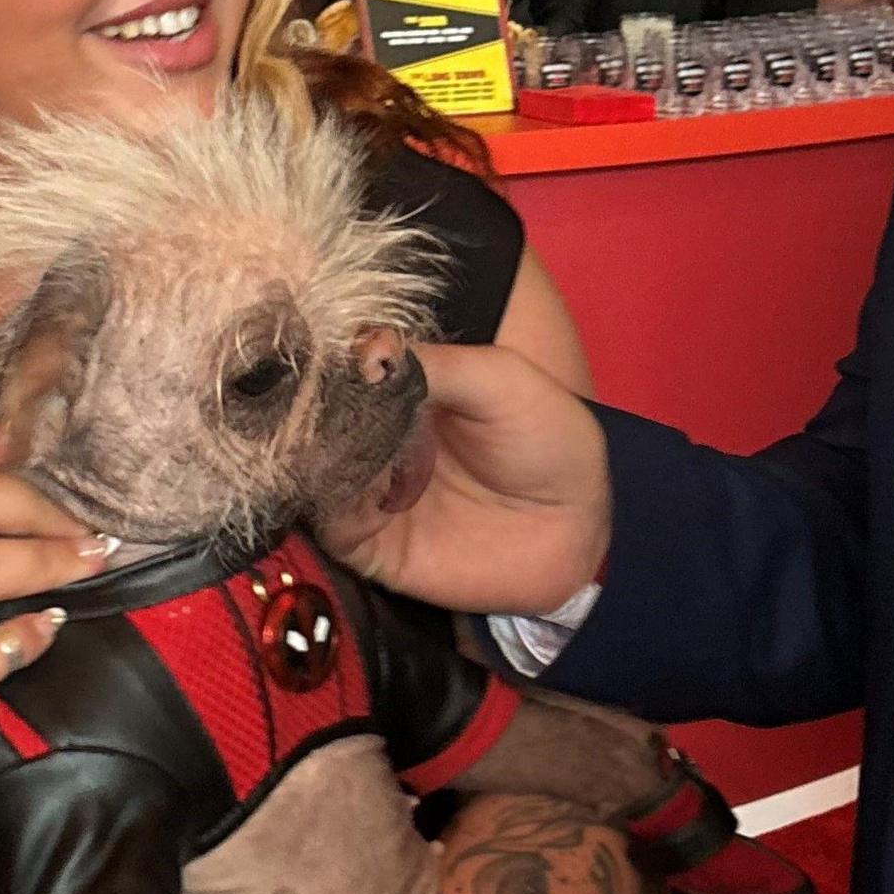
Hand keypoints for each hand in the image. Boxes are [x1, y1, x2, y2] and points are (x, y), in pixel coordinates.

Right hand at [320, 343, 609, 615]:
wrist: (582, 529)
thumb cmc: (548, 438)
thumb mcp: (500, 379)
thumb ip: (435, 365)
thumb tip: (362, 349)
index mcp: (398, 390)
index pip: (338, 369)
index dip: (325, 362)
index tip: (319, 355)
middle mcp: (373, 436)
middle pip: (315, 419)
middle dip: (311, 409)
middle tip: (319, 400)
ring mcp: (366, 489)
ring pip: (311, 467)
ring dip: (317, 455)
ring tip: (339, 440)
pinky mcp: (368, 544)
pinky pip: (328, 522)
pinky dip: (330, 502)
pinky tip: (353, 482)